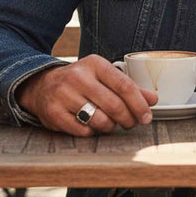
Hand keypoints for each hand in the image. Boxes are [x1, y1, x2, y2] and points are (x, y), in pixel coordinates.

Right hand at [15, 54, 158, 136]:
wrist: (42, 85)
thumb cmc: (80, 80)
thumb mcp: (103, 76)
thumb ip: (128, 86)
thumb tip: (153, 99)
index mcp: (95, 64)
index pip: (124, 85)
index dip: (139, 103)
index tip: (147, 115)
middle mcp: (78, 77)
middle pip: (114, 105)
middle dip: (128, 119)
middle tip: (132, 123)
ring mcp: (64, 96)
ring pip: (100, 120)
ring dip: (111, 127)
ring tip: (111, 123)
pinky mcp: (54, 114)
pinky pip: (83, 131)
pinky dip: (93, 132)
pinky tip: (92, 125)